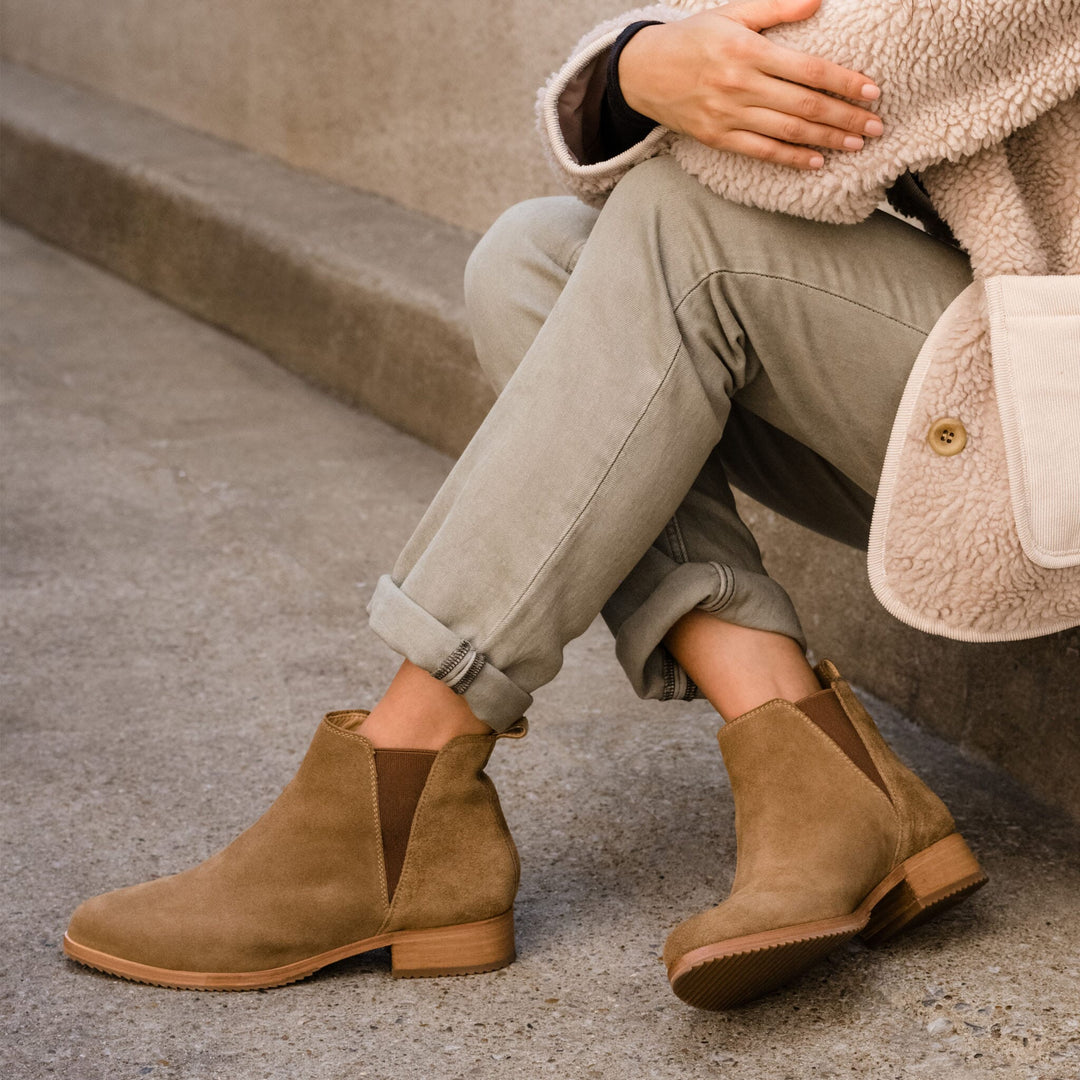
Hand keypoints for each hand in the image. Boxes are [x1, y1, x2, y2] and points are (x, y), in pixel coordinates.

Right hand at [618, 0, 883, 169]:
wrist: (643, 73)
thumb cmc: (693, 38)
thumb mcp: (733, 13)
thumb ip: (776, 8)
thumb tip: (818, 1)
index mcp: (748, 51)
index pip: (809, 70)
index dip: (844, 82)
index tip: (871, 91)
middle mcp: (740, 85)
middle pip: (804, 105)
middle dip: (845, 117)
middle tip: (876, 126)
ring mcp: (728, 115)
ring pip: (788, 130)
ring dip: (826, 139)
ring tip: (856, 144)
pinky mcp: (717, 137)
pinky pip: (761, 151)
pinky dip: (791, 157)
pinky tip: (816, 160)